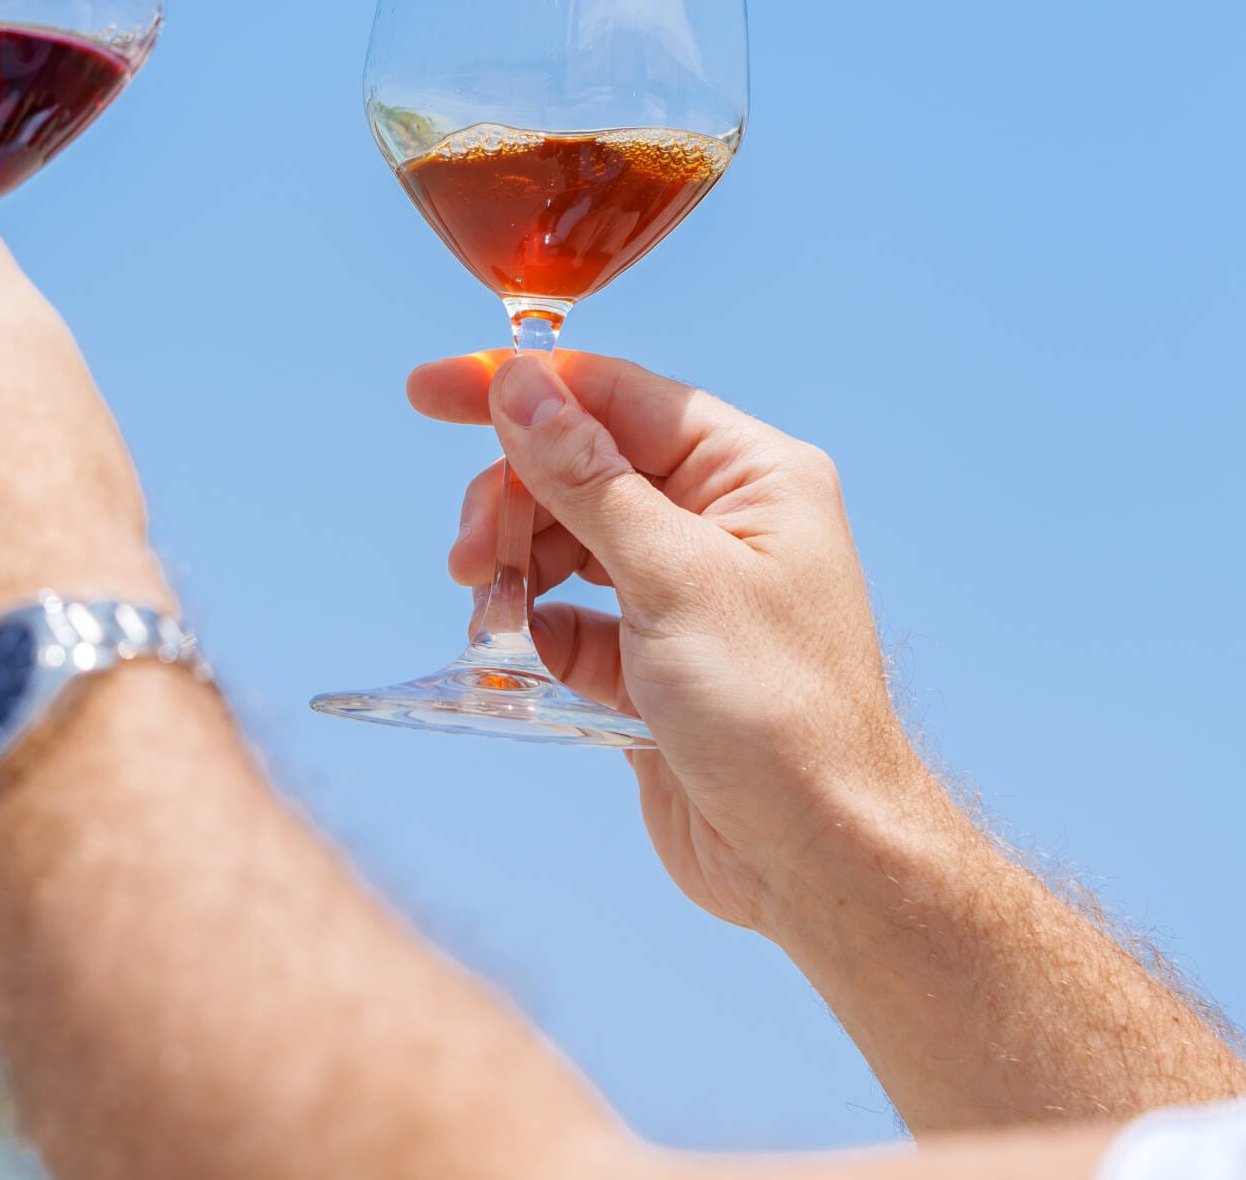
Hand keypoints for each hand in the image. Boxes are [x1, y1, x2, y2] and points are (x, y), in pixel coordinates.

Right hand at [407, 351, 960, 937]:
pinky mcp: (652, 664)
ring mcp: (685, 594)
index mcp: (751, 475)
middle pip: (580, 468)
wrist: (815, 860)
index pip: (617, 397)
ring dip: (512, 570)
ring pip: (565, 544)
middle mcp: (721, 522)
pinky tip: (511, 663)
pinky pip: (568, 622)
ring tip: (486, 613)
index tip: (430, 392)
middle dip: (511, 501)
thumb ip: (587, 478)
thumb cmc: (777, 710)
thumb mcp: (673, 577)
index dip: (522, 389)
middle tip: (467, 556)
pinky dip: (531, 634)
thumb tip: (521, 387)